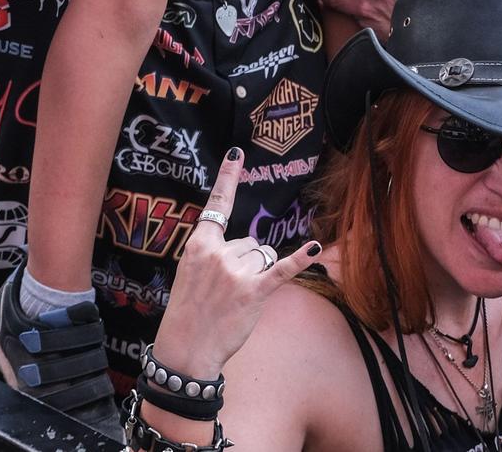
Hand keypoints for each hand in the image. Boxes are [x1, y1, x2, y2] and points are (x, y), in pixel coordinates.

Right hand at [150, 150, 319, 377]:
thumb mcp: (190, 273)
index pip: (216, 206)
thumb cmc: (188, 312)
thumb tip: (244, 248)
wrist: (186, 348)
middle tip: (227, 291)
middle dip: (246, 263)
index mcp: (199, 245)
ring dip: (258, 273)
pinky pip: (280, 270)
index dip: (228, 178)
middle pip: (250, 242)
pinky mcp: (254, 291)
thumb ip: (212, 254)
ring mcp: (236, 272)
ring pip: (263, 256)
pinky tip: (314, 248)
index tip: (237, 153)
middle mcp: (218, 253)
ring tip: (238, 297)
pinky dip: (300, 260)